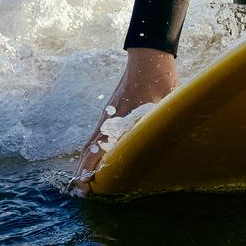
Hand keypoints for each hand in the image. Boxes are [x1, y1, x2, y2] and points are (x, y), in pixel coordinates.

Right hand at [79, 48, 177, 181]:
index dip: (89, 167)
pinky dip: (93, 149)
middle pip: (88, 149)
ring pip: (91, 142)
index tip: (84, 184)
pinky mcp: (113, 111)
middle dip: (83, 169)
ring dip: (87, 160)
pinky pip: (98, 134)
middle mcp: (107, 118)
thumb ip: (162, 122)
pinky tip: (97, 158)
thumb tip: (163, 140)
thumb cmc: (158, 77)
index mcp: (116, 118)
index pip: (97, 148)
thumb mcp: (165, 103)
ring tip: (84, 179)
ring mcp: (108, 114)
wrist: (149, 56)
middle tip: (80, 189)